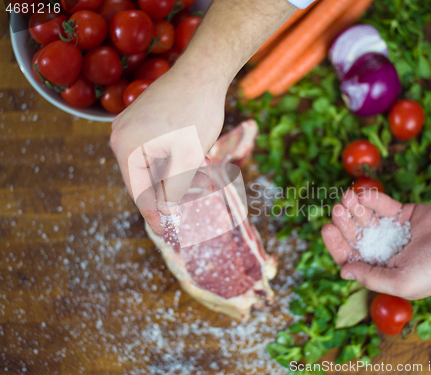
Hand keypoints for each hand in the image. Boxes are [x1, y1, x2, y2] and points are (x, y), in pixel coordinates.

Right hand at [109, 0, 295, 237]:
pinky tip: (184, 164)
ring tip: (190, 187)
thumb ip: (173, 188)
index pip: (138, 192)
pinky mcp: (139, 117)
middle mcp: (119, 135)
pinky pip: (149, 148)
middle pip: (140, 178)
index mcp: (125, 148)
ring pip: (146, 163)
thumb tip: (166, 210)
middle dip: (161, 195)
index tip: (165, 232)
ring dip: (166, 177)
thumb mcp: (187, 159)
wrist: (202, 72)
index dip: (153, 215)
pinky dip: (165, 160)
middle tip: (180, 213)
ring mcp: (128, 123)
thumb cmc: (197, 114)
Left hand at [321, 190, 430, 298]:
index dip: (335, 243)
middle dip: (344, 222)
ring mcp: (391, 230)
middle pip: (355, 234)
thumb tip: (343, 271)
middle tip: (337, 209)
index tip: (327, 228)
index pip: (349, 256)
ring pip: (366, 218)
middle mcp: (382, 249)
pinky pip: (382, 205)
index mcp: (379, 268)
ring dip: (354, 208)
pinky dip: (372, 200)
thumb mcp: (401, 282)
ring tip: (346, 198)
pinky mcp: (402, 213)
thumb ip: (371, 277)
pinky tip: (362, 195)